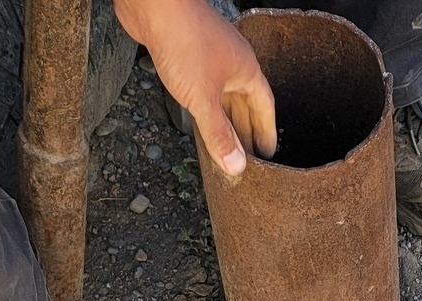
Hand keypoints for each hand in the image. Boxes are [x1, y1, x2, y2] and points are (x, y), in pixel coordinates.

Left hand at [113, 0, 276, 177]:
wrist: (154, 5)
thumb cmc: (184, 38)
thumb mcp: (204, 99)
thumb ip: (218, 134)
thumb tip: (236, 164)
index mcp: (246, 69)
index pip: (264, 106)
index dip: (266, 131)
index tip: (267, 152)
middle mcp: (231, 62)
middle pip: (244, 103)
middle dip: (245, 131)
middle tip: (246, 156)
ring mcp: (210, 57)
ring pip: (222, 95)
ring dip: (224, 120)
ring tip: (224, 144)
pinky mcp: (188, 55)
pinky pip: (203, 88)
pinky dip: (204, 107)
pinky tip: (198, 117)